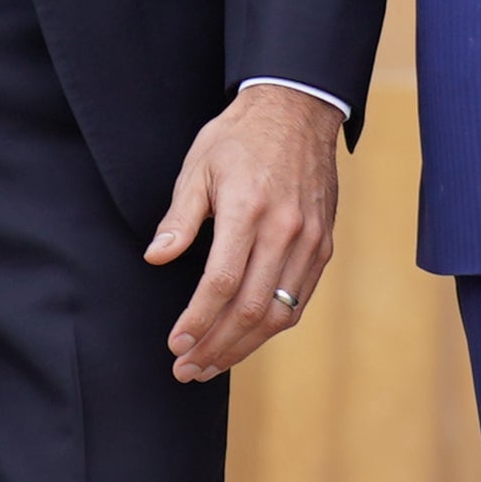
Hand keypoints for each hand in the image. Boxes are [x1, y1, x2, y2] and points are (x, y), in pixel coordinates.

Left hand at [149, 84, 343, 382]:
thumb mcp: (198, 167)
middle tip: (187, 369)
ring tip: (212, 366)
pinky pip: (299, 300)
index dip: (198, 321)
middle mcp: (285, 230)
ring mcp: (310, 241)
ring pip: (279, 313)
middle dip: (216, 346)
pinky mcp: (324, 245)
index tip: (176, 345)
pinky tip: (245, 339)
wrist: (297, 112)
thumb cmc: (239, 138)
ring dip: (243, 346)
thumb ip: (180, 217)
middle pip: (251, 308)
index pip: (222, 283)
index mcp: (249, 210)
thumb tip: (156, 257)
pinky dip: (271, 327)